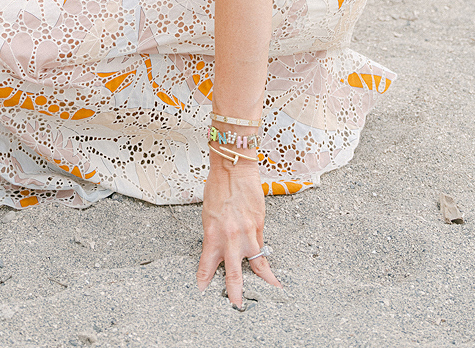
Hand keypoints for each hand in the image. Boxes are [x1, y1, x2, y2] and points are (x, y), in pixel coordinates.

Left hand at [196, 155, 280, 309]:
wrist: (234, 168)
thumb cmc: (218, 187)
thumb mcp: (209, 215)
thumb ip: (215, 235)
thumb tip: (222, 250)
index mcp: (212, 235)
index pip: (206, 265)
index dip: (204, 280)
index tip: (202, 291)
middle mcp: (230, 238)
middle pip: (234, 273)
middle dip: (236, 293)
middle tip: (238, 306)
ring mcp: (247, 233)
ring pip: (258, 264)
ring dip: (265, 281)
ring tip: (272, 293)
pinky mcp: (259, 225)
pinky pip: (262, 246)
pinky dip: (264, 256)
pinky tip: (269, 266)